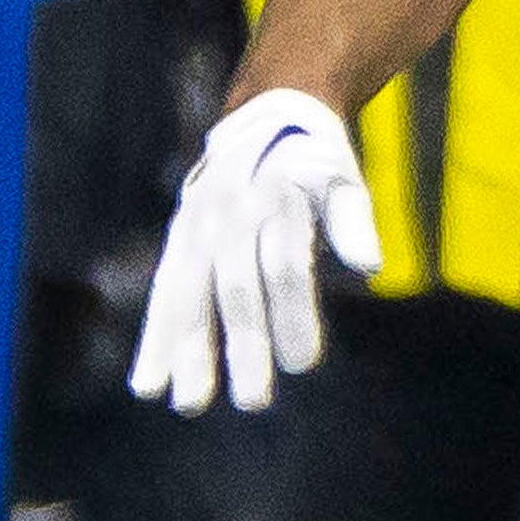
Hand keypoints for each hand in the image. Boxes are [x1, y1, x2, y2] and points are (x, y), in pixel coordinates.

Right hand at [133, 90, 383, 414]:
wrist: (268, 117)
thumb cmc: (316, 164)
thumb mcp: (342, 181)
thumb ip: (352, 223)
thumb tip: (370, 265)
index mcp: (276, 198)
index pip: (284, 264)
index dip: (294, 314)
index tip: (305, 364)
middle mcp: (231, 213)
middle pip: (237, 287)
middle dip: (243, 345)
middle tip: (254, 402)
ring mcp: (200, 226)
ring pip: (191, 293)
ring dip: (188, 350)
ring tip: (190, 403)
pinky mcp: (181, 239)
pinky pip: (165, 290)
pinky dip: (156, 336)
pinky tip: (149, 383)